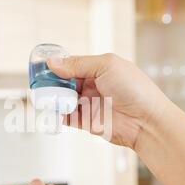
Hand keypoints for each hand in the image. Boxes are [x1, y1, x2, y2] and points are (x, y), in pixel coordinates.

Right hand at [48, 53, 166, 148]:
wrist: (146, 121)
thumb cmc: (134, 89)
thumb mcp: (106, 66)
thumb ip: (78, 64)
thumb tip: (53, 63)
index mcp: (99, 69)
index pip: (72, 65)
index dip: (57, 66)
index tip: (42, 68)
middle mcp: (93, 86)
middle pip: (65, 83)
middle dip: (51, 83)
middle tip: (38, 84)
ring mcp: (89, 104)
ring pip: (63, 100)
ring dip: (52, 98)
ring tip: (41, 97)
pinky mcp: (87, 122)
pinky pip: (66, 117)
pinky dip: (55, 115)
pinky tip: (48, 111)